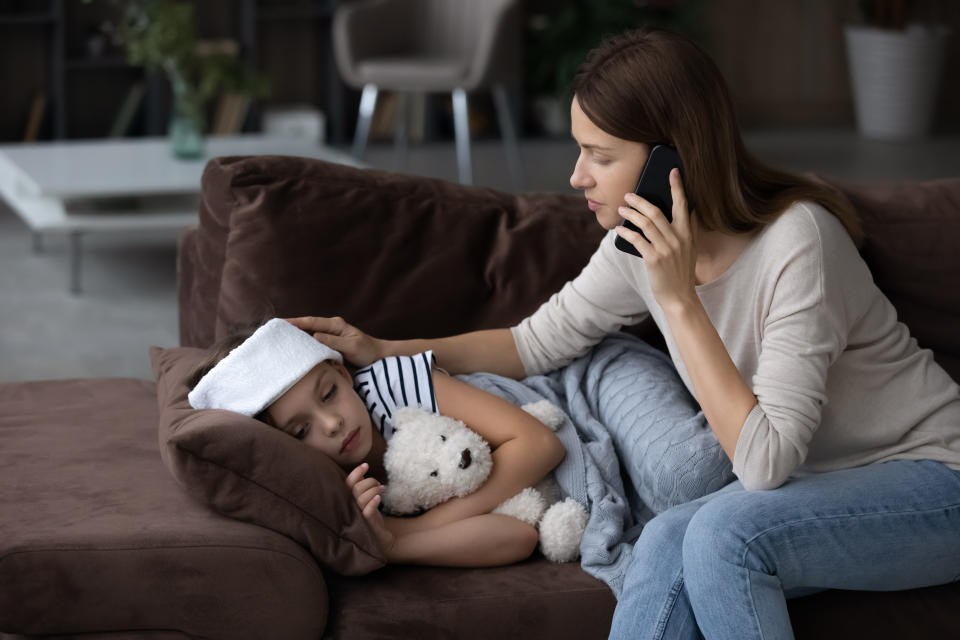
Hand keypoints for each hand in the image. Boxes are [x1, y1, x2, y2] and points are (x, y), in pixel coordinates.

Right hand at [285, 316, 383, 366]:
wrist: (377, 357)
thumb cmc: (367, 351)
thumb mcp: (351, 346)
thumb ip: (334, 341)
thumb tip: (315, 336)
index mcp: (335, 325)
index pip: (312, 322)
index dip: (296, 322)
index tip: (281, 323)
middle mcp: (330, 328)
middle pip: (307, 326)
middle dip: (291, 327)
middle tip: (274, 330)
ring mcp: (329, 336)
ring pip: (309, 334)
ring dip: (296, 336)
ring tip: (279, 339)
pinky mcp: (329, 345)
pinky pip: (313, 343)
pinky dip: (303, 345)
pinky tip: (294, 349)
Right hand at [346, 463, 394, 556]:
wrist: (379, 538)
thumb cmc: (369, 517)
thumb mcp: (364, 500)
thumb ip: (360, 487)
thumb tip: (360, 472)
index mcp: (347, 500)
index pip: (347, 483)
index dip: (356, 473)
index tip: (366, 465)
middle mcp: (349, 508)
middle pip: (357, 488)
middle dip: (370, 481)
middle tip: (379, 484)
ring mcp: (357, 516)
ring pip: (362, 497)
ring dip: (374, 489)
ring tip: (382, 490)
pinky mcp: (366, 524)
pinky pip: (367, 511)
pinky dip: (373, 502)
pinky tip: (379, 498)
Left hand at [615, 168, 697, 311]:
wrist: (680, 297)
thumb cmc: (681, 272)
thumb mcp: (689, 249)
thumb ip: (687, 230)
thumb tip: (686, 210)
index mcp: (688, 233)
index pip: (683, 204)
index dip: (677, 186)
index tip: (672, 171)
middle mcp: (678, 238)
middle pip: (656, 211)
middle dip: (640, 200)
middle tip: (628, 194)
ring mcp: (666, 249)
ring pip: (645, 223)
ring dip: (630, 213)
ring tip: (621, 209)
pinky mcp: (654, 259)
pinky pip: (637, 240)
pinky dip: (626, 232)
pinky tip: (619, 229)